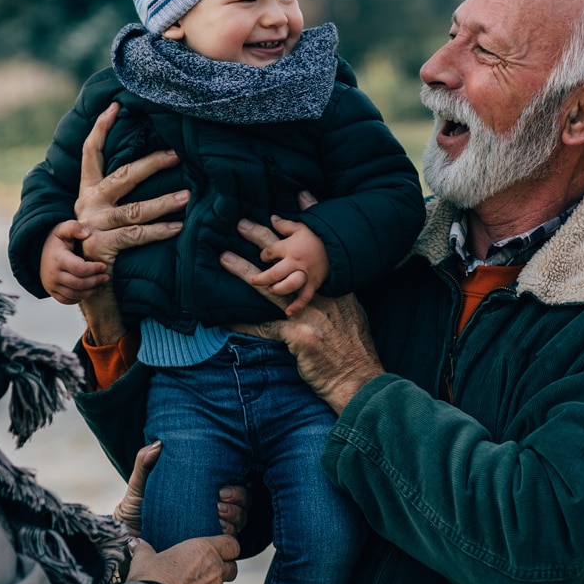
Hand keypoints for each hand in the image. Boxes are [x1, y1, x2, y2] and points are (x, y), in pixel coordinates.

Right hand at [40, 220, 108, 303]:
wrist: (38, 251)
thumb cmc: (55, 240)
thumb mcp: (63, 228)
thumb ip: (74, 227)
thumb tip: (87, 233)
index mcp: (58, 259)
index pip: (80, 269)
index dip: (94, 269)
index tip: (104, 266)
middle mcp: (53, 275)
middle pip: (79, 284)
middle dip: (96, 281)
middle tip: (106, 277)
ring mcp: (51, 285)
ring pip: (75, 295)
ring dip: (91, 292)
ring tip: (102, 285)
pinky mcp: (52, 292)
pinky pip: (67, 300)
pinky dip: (80, 298)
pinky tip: (90, 291)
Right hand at [74, 102, 187, 270]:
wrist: (85, 280)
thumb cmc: (104, 242)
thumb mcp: (104, 214)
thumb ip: (117, 193)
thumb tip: (149, 165)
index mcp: (88, 191)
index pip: (91, 152)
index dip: (100, 128)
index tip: (115, 107)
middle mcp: (88, 204)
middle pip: (123, 176)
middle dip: (152, 164)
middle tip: (177, 155)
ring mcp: (93, 225)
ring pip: (134, 209)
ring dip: (164, 203)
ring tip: (188, 197)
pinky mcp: (101, 245)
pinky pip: (136, 235)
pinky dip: (159, 231)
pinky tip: (178, 227)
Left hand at [115, 442, 249, 537]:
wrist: (126, 538)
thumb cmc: (134, 509)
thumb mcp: (139, 484)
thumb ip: (145, 462)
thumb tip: (158, 444)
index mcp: (202, 491)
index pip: (233, 486)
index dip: (236, 488)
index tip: (221, 489)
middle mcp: (211, 510)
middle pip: (242, 504)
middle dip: (238, 501)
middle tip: (220, 500)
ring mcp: (210, 529)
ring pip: (238, 522)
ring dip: (234, 517)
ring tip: (218, 513)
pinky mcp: (204, 546)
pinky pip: (226, 542)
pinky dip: (227, 535)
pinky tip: (216, 530)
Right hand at [128, 533, 240, 583]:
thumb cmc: (149, 580)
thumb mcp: (143, 560)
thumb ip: (143, 549)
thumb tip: (135, 543)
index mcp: (204, 551)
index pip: (231, 544)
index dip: (227, 548)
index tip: (220, 551)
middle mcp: (216, 572)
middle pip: (231, 569)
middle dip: (221, 571)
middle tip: (201, 574)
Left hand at [221, 215, 383, 413]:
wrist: (359, 380)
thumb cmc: (354, 353)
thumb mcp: (352, 319)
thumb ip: (334, 300)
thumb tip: (314, 289)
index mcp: (335, 290)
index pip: (317, 250)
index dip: (303, 226)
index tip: (291, 203)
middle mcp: (323, 296)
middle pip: (288, 261)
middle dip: (263, 239)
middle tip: (241, 223)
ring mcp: (310, 314)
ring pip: (270, 286)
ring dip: (245, 271)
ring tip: (224, 258)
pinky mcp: (297, 334)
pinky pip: (264, 325)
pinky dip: (244, 320)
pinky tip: (226, 314)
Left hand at [246, 217, 329, 315]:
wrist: (342, 245)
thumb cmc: (320, 235)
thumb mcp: (302, 226)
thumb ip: (286, 224)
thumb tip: (272, 218)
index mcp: (291, 247)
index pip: (270, 252)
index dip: (264, 255)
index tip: (264, 257)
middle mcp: (296, 262)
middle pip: (274, 272)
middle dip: (261, 278)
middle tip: (252, 280)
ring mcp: (305, 274)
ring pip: (287, 285)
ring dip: (277, 289)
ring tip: (270, 290)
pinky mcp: (315, 284)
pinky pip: (305, 297)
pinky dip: (297, 305)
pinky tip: (288, 312)